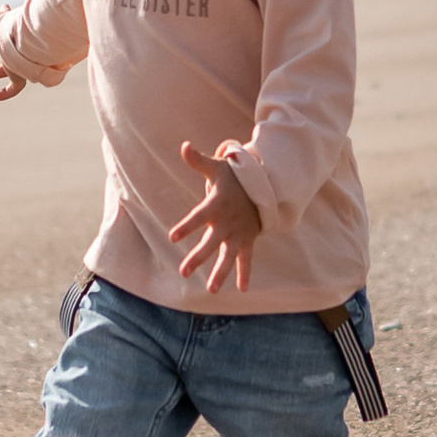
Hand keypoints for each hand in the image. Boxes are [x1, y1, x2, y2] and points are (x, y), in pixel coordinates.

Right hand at [0, 0, 25, 101]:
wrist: (32, 44)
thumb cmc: (12, 30)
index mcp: (16, 29)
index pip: (7, 21)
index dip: (2, 15)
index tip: (0, 8)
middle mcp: (21, 45)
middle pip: (7, 45)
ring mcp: (24, 60)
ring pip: (11, 66)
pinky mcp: (25, 74)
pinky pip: (16, 87)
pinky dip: (7, 92)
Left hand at [169, 138, 261, 294]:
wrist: (264, 185)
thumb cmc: (233, 177)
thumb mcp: (217, 167)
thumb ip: (198, 161)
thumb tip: (184, 146)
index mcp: (217, 204)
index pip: (199, 216)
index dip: (186, 226)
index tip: (172, 238)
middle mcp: (228, 222)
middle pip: (211, 242)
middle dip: (199, 257)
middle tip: (184, 271)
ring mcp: (238, 233)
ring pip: (229, 255)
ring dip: (221, 272)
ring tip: (212, 290)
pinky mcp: (247, 240)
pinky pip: (246, 259)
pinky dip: (245, 272)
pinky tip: (243, 289)